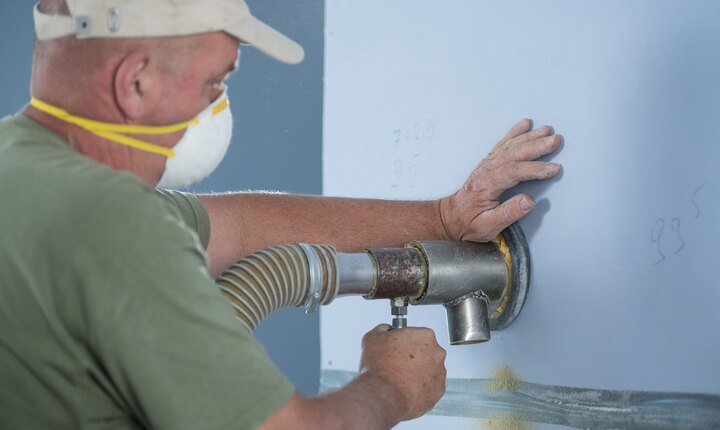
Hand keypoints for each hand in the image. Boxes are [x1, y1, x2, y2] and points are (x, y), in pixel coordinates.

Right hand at [359, 324, 446, 421]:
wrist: (383, 395)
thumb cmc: (380, 368)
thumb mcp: (372, 338)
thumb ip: (383, 329)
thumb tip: (385, 330)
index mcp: (424, 336)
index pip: (416, 334)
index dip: (403, 341)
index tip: (396, 348)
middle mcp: (437, 353)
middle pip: (425, 351)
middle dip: (413, 356)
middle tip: (396, 363)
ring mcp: (439, 373)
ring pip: (428, 369)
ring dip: (417, 371)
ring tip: (399, 378)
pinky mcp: (438, 391)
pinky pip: (429, 386)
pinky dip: (419, 386)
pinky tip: (406, 388)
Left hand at [440, 118, 561, 241]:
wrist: (451, 217)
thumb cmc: (468, 223)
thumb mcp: (487, 227)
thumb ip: (509, 213)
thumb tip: (529, 201)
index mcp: (485, 185)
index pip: (513, 172)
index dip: (535, 169)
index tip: (554, 168)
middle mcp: (485, 171)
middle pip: (514, 154)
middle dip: (537, 146)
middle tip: (556, 141)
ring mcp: (486, 164)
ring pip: (510, 146)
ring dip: (530, 137)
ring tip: (548, 131)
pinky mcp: (489, 163)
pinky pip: (503, 144)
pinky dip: (515, 132)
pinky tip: (526, 125)